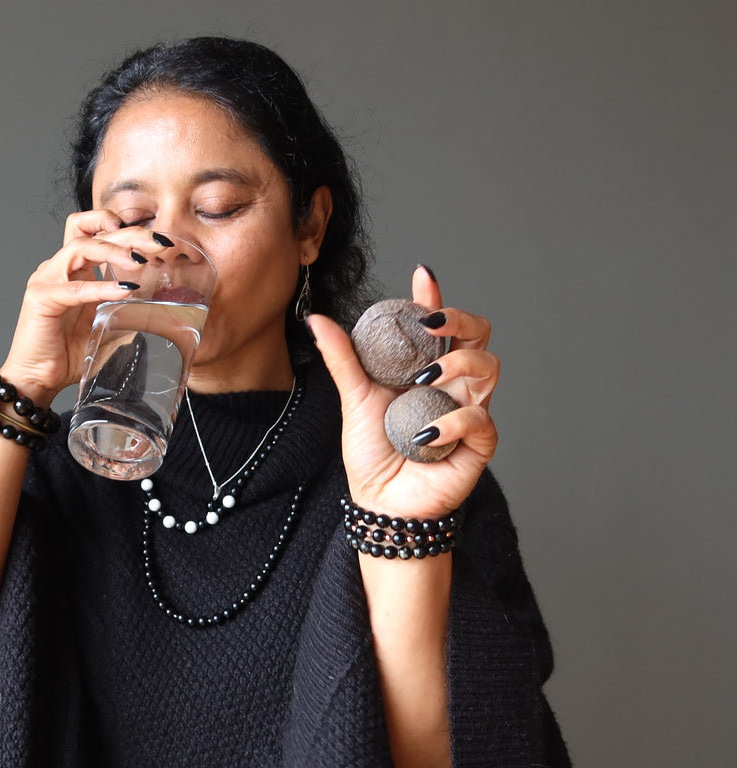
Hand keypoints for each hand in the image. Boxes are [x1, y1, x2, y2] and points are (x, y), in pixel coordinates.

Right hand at [0, 211, 172, 404]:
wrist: (38, 378)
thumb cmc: (68, 354)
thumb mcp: (107, 326)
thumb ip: (127, 312)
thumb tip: (162, 310)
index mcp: (75, 271)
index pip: (96, 232)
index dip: (126, 229)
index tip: (158, 240)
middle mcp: (59, 269)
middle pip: (92, 233)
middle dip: (129, 233)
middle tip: (158, 242)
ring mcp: (47, 280)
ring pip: (80, 247)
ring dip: (113, 250)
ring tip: (141, 260)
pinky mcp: (41, 298)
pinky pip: (75, 288)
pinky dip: (101, 286)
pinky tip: (125, 289)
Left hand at [307, 265, 499, 517]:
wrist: (379, 501)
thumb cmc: (371, 452)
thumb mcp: (354, 398)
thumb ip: (342, 358)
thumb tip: (317, 319)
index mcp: (425, 367)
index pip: (438, 325)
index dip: (435, 297)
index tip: (421, 276)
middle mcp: (452, 383)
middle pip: (479, 335)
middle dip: (461, 319)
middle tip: (431, 324)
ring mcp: (469, 409)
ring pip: (488, 366)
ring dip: (458, 364)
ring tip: (425, 379)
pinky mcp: (479, 443)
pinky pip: (480, 419)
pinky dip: (452, 422)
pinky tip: (423, 433)